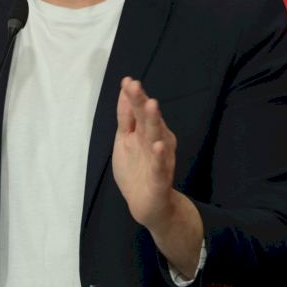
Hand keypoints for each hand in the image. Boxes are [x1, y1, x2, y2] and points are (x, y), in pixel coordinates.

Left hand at [112, 76, 177, 228]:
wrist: (147, 205)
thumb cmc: (136, 169)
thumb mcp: (125, 140)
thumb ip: (126, 118)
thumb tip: (124, 91)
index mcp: (145, 132)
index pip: (137, 111)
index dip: (133, 97)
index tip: (127, 80)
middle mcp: (155, 141)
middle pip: (148, 119)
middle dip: (141, 103)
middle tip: (135, 85)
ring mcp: (159, 159)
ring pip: (157, 137)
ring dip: (154, 122)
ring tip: (151, 105)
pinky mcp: (161, 178)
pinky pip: (160, 166)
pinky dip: (159, 156)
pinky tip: (158, 145)